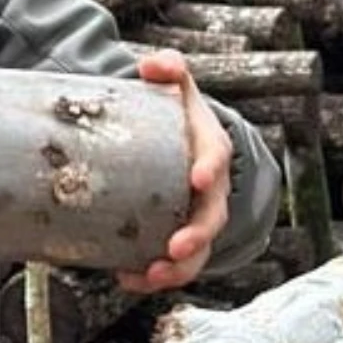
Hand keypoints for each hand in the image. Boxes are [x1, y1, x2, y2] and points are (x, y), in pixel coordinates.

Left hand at [122, 50, 230, 293]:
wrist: (177, 144)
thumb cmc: (174, 114)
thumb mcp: (174, 87)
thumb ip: (167, 69)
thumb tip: (153, 64)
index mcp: (210, 150)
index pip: (216, 158)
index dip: (209, 169)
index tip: (197, 179)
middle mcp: (210, 190)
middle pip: (212, 216)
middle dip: (196, 234)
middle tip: (174, 246)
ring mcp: (196, 218)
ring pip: (198, 251)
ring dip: (178, 268)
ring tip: (151, 275)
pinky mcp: (177, 238)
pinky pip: (173, 265)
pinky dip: (151, 276)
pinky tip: (127, 278)